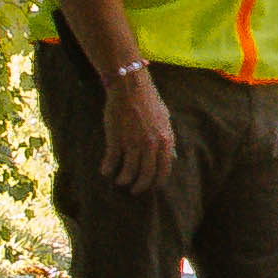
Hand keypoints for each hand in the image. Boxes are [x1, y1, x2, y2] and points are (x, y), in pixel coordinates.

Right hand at [91, 61, 179, 194]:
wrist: (130, 88)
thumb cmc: (149, 101)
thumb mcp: (165, 120)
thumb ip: (168, 140)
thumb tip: (171, 157)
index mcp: (165, 140)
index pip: (164, 170)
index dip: (157, 182)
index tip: (151, 187)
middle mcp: (151, 145)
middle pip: (146, 175)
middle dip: (140, 186)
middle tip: (134, 190)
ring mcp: (133, 143)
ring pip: (129, 172)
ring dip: (123, 180)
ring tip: (120, 181)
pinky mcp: (116, 140)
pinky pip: (112, 161)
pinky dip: (108, 169)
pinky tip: (105, 171)